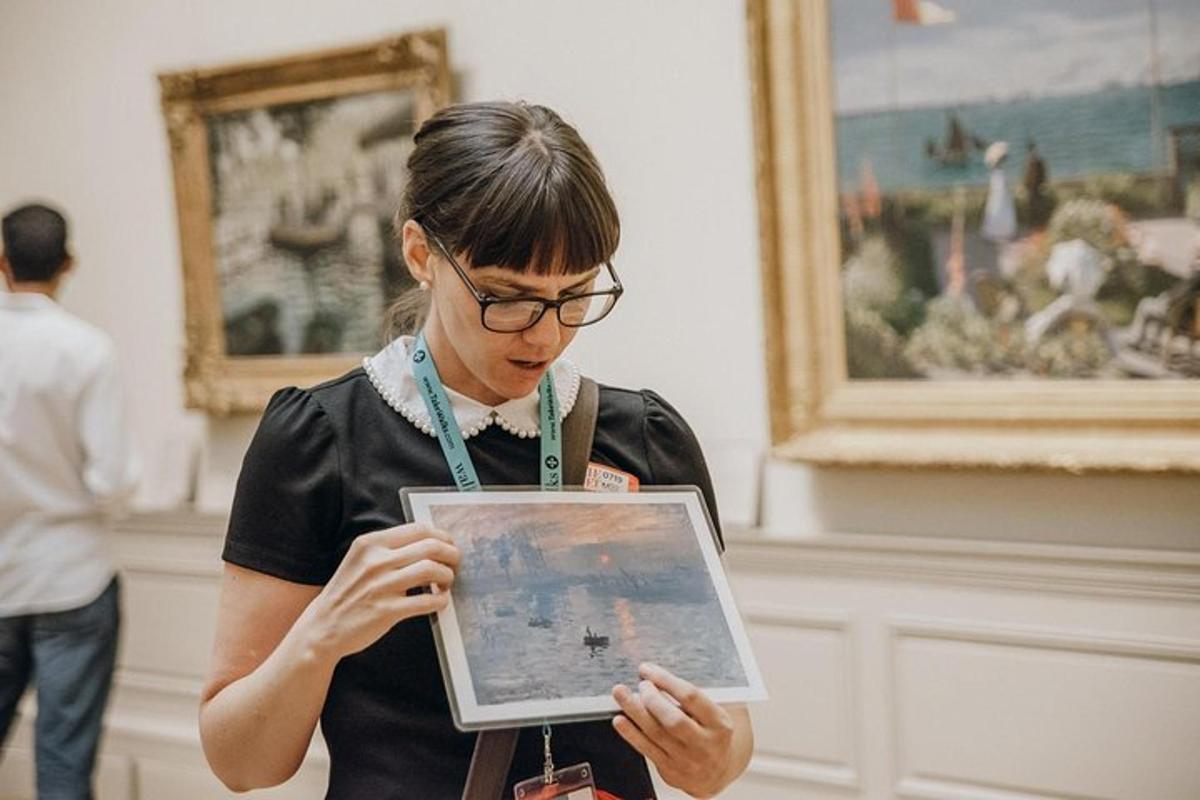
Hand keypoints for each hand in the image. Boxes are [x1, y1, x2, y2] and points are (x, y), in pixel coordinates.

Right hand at [298, 523, 459, 659]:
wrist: (323, 627)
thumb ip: (389, 549)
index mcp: (370, 543)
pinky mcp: (386, 611)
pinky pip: (426, 601)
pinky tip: (439, 601)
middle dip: (451, 554)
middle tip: (455, 564)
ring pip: (431, 570)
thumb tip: (430, 543)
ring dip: (447, 576)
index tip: (449, 545)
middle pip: (430, 546)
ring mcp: (381, 586)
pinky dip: (440, 600)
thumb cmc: (347, 593)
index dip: (441, 536)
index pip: (418, 529)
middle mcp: (375, 561)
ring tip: (447, 583)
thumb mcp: (361, 560)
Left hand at [611, 663, 734, 797]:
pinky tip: (620, 720)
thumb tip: (654, 678)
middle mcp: (704, 744)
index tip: (648, 670)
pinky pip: (647, 749)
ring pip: (655, 733)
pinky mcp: (670, 771)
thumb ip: (689, 700)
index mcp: (719, 724)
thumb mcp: (713, 715)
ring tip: (620, 693)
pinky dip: (631, 733)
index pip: (690, 697)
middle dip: (652, 698)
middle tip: (641, 685)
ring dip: (634, 711)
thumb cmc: (711, 736)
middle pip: (673, 719)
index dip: (665, 680)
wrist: (717, 774)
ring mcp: (687, 760)